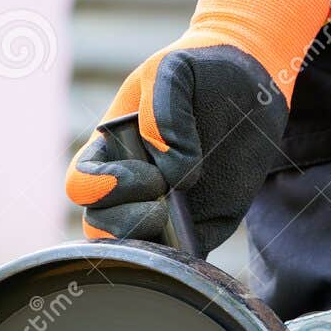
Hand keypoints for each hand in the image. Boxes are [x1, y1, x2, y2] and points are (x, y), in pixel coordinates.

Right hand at [64, 0, 330, 256]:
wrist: (249, 82)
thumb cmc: (201, 70)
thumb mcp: (174, 70)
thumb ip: (163, 113)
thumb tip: (175, 174)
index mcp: (111, 151)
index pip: (80, 186)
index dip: (105, 188)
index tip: (150, 173)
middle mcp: (129, 187)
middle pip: (98, 228)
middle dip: (128, 221)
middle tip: (166, 195)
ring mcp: (160, 210)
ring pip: (134, 251)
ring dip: (151, 243)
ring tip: (180, 215)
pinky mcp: (195, 229)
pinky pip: (179, 259)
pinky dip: (183, 260)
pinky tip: (199, 234)